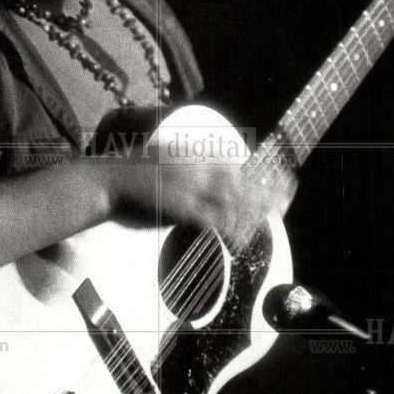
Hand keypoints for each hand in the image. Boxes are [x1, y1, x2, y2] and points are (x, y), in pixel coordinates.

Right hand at [98, 154, 294, 237]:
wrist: (105, 181)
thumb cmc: (127, 173)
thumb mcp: (159, 157)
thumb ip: (181, 164)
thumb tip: (197, 174)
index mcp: (192, 154)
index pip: (234, 162)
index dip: (258, 171)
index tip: (274, 176)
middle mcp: (196, 168)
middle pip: (242, 180)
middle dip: (267, 189)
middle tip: (288, 194)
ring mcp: (190, 189)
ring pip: (234, 201)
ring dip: (256, 211)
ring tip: (274, 217)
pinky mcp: (182, 210)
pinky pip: (214, 222)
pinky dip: (232, 231)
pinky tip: (243, 239)